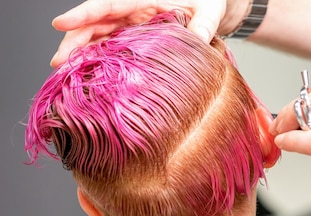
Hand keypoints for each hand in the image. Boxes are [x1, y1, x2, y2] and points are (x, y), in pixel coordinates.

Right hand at [50, 0, 247, 67]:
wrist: (210, 9)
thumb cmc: (208, 3)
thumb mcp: (210, 11)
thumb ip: (204, 25)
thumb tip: (197, 40)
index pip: (109, 4)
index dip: (84, 14)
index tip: (61, 23)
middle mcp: (133, 11)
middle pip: (96, 22)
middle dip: (74, 39)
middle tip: (59, 62)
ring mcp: (131, 26)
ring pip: (98, 36)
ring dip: (80, 52)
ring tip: (65, 72)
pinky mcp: (134, 40)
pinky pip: (110, 48)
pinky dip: (96, 59)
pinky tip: (85, 74)